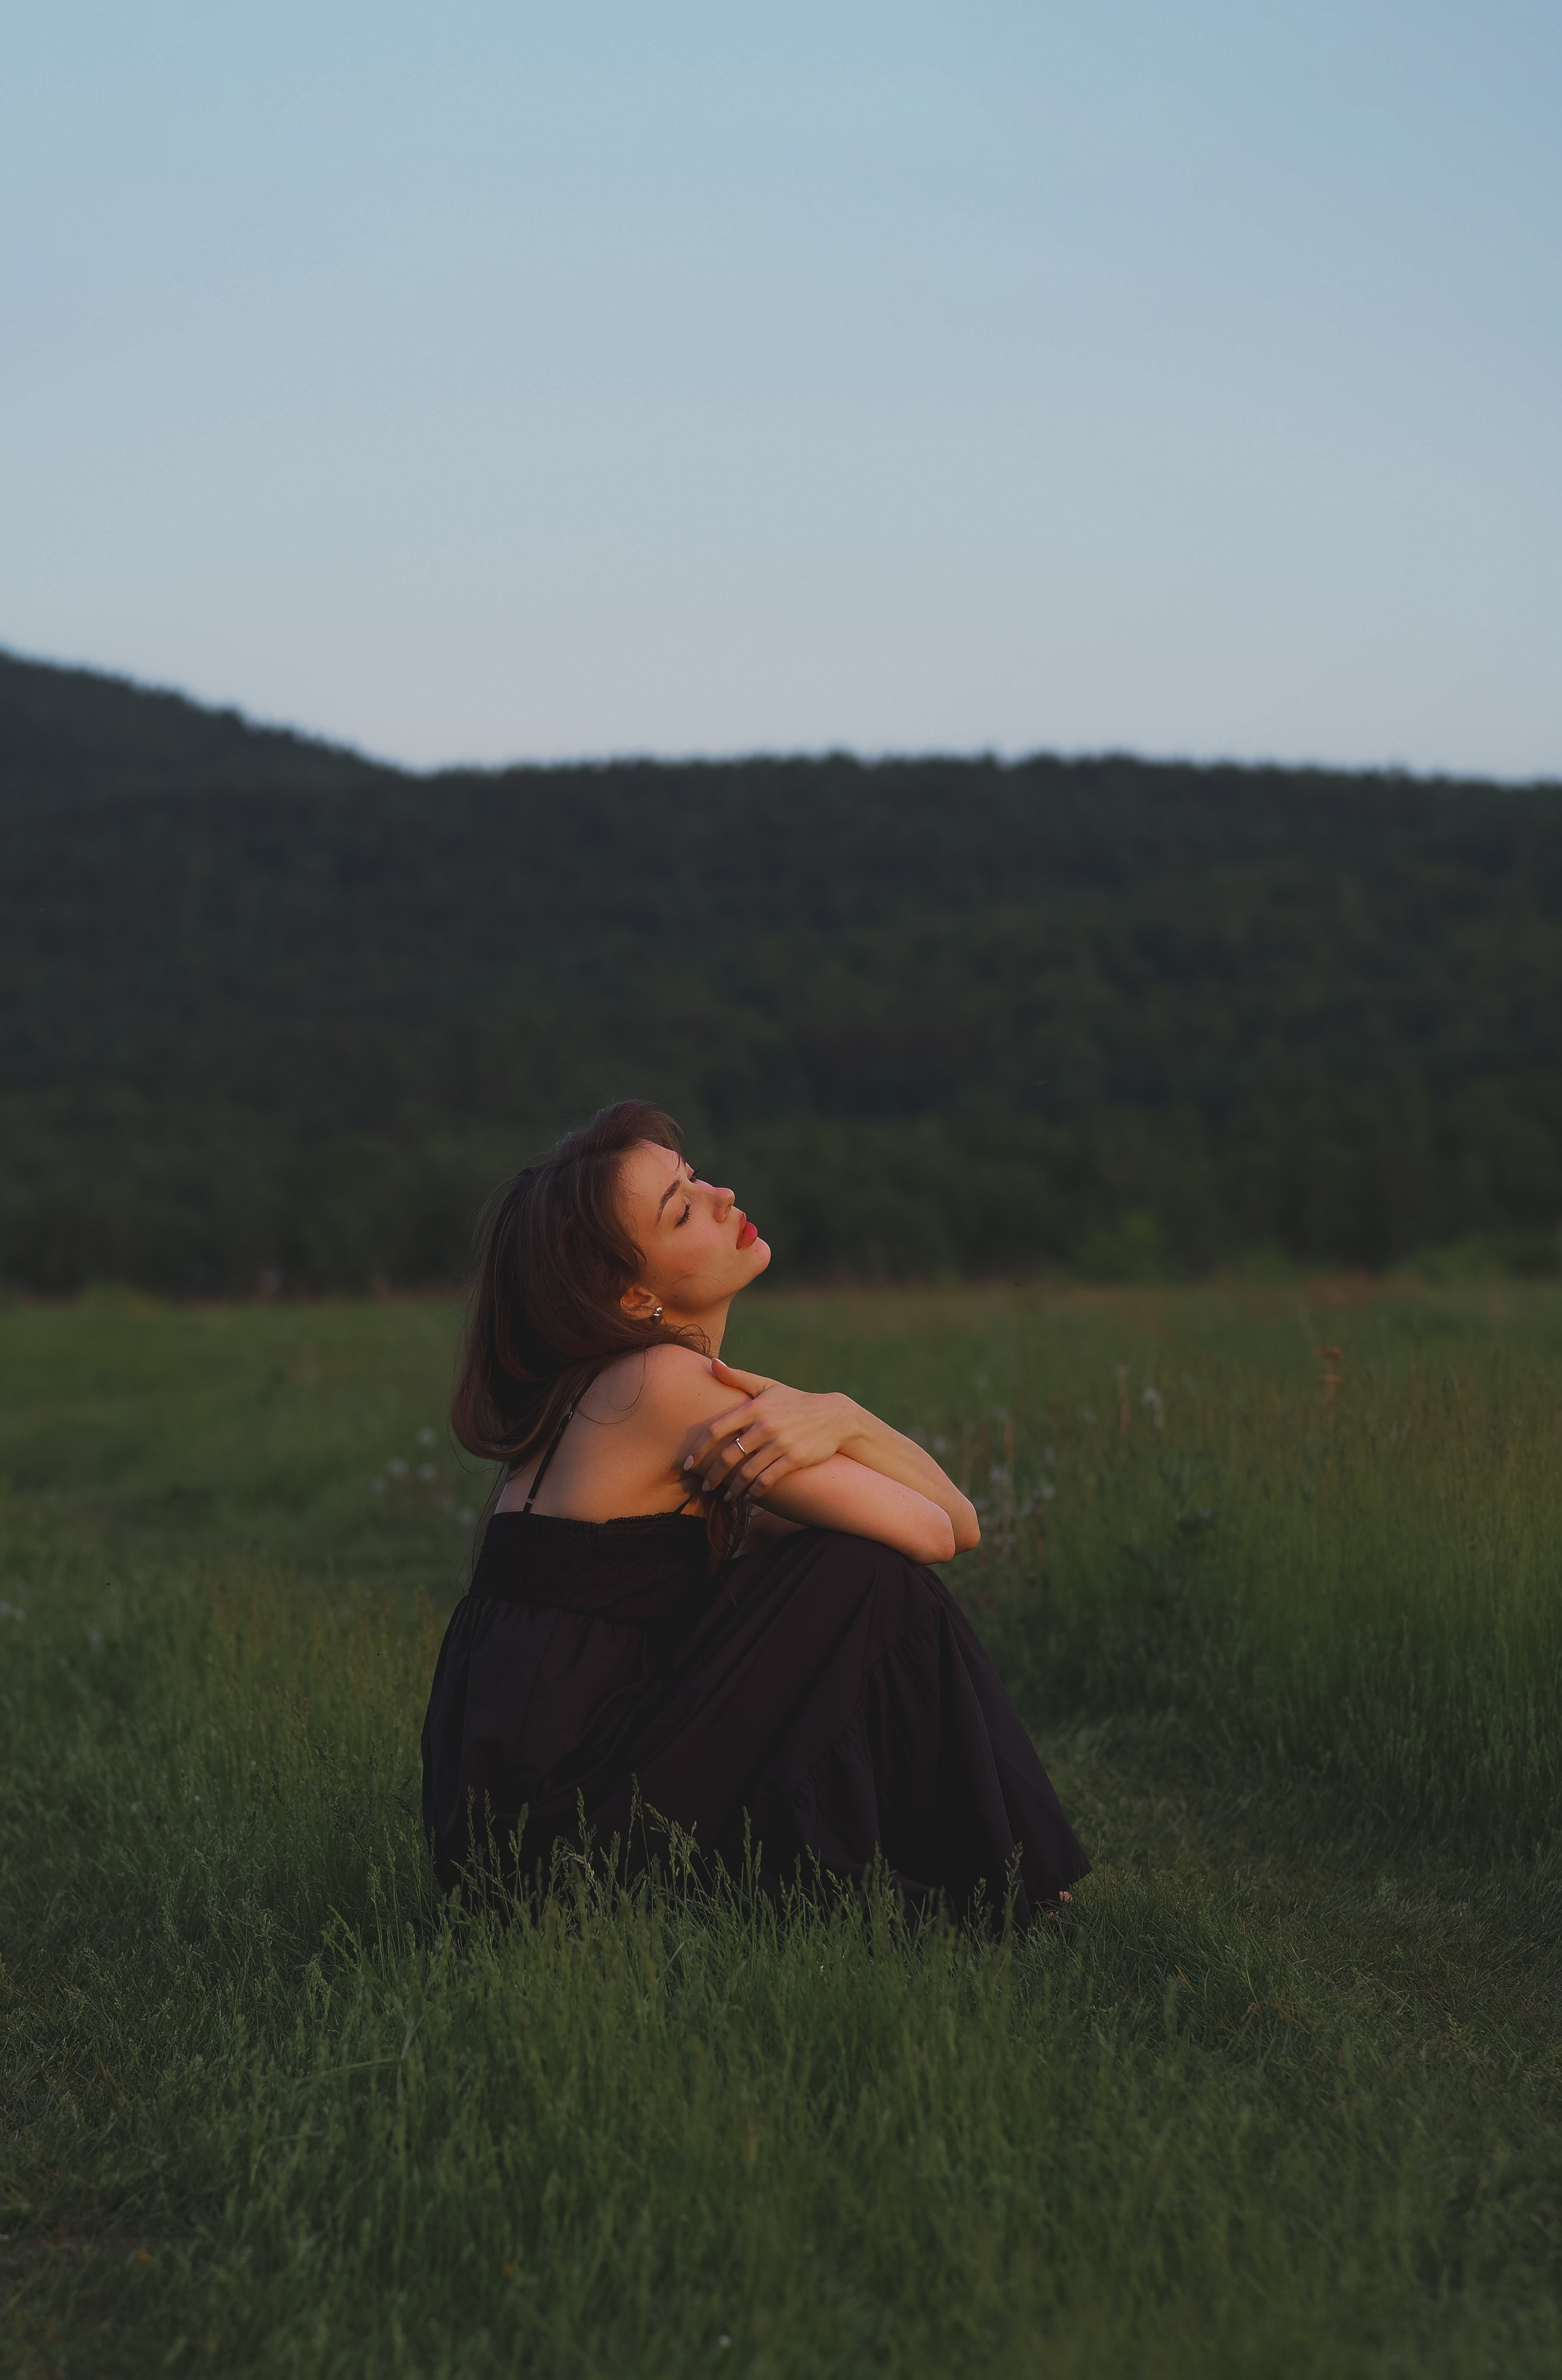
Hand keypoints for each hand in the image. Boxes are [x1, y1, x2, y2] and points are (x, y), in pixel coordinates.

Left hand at [681, 1358, 854, 1499]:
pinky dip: (755, 1491)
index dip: (699, 1449)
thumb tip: (712, 1363)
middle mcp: (765, 1425)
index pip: (717, 1429)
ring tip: (726, 1496)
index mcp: (754, 1407)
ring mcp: (780, 1443)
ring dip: (733, 1488)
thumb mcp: (768, 1386)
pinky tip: (749, 1496)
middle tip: (705, 1487)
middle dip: (714, 1475)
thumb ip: (738, 1378)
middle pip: (729, 1455)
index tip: (688, 1463)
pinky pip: (767, 1480)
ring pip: (747, 1472)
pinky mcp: (794, 1459)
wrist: (835, 1417)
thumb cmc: (795, 1401)